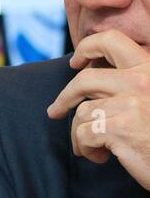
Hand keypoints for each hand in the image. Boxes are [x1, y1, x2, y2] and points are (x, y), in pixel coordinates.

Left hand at [46, 30, 149, 189]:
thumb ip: (129, 84)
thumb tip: (88, 80)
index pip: (112, 40)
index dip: (86, 48)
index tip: (75, 62)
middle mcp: (142, 81)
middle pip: (85, 79)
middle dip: (65, 97)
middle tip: (55, 112)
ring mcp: (132, 104)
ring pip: (82, 113)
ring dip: (80, 133)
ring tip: (96, 146)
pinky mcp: (120, 128)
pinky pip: (83, 134)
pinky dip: (86, 149)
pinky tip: (102, 156)